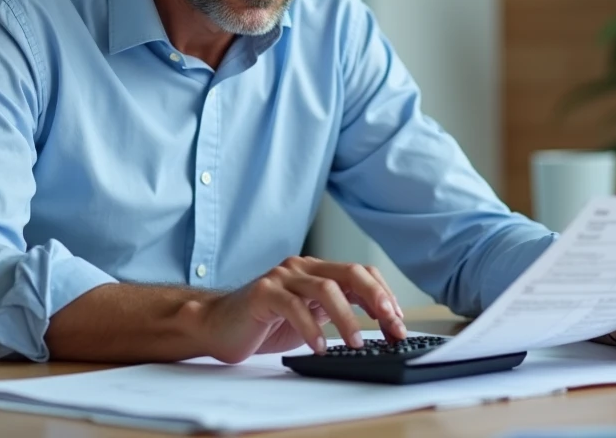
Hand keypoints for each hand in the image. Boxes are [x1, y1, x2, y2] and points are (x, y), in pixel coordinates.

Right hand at [197, 256, 407, 363]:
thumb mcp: (309, 316)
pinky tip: (319, 346)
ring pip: (326, 288)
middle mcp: (302, 267)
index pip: (360, 273)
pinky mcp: (263, 292)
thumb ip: (337, 311)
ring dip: (347, 318)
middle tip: (391, 325)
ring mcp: (282, 277)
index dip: (384, 294)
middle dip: (377, 299)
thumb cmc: (264, 324)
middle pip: (350, 273)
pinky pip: (293, 306)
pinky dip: (311, 328)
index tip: (398, 321)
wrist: (217, 325)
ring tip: (356, 343)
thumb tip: (381, 324)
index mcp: (317, 271)